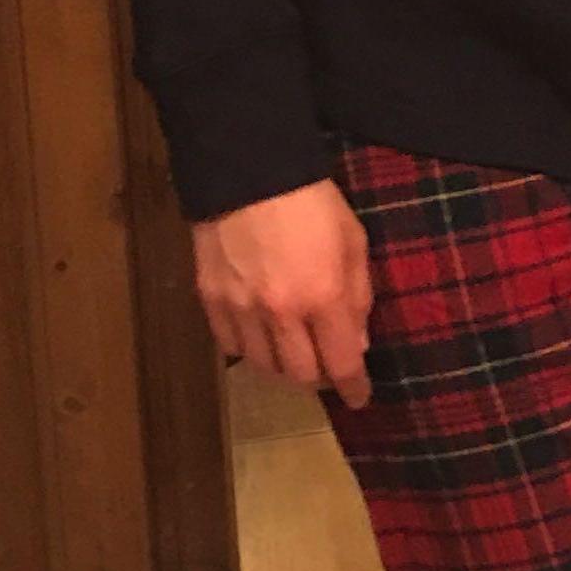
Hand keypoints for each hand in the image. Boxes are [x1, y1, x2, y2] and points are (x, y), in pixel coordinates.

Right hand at [193, 177, 373, 409]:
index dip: (353, 387)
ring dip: (284, 367)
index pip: (341, 362)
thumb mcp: (353, 240)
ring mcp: (241, 310)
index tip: (360, 399)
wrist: (249, 171)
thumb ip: (357, 295)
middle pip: (300, 375)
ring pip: (264, 367)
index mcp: (323, 295)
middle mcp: (280, 313)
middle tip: (327, 365)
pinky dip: (251, 350)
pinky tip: (262, 336)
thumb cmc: (313, 201)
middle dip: (319, 377)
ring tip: (296, 352)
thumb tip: (357, 343)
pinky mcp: (210, 302)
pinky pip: (232, 347)